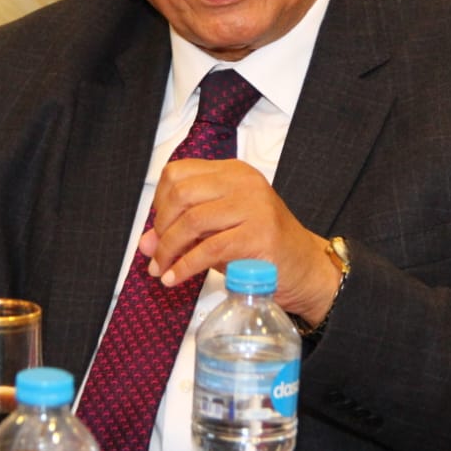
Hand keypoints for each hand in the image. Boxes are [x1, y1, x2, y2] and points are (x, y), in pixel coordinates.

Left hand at [138, 158, 341, 325]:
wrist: (305, 269)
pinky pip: (209, 249)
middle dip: (161, 228)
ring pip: (192, 221)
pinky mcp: (259, 235)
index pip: (178, 173)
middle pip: (181, 193)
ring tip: (161, 270)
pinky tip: (175, 278)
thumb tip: (144, 245)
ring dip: (169, 250)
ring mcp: (254, 206)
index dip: (159, 202)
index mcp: (233, 172)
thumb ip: (183, 231)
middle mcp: (244, 182)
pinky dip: (185, 266)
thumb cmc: (261, 248)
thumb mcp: (219, 231)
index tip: (158, 229)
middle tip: (158, 253)